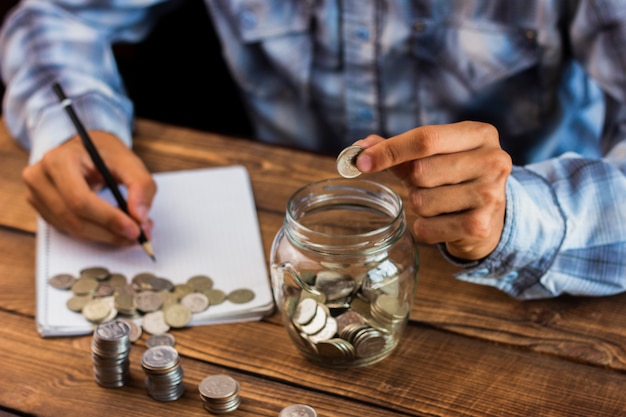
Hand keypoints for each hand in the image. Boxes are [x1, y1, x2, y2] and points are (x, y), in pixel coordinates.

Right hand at [22, 131, 156, 244]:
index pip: (80, 200)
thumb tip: (139, 217)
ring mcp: (37, 195)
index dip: (109, 218)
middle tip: (139, 235)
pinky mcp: (42, 209)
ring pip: (73, 229)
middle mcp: (40, 178)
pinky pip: (70, 230)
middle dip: (110, 232)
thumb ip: (141, 186)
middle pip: (75, 219)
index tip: (135, 230)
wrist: (86, 150)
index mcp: (59, 160)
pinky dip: (96, 234)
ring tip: (131, 231)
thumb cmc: (106, 154)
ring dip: (106, 236)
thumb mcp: (130, 162)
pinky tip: (114, 228)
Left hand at [354, 121, 511, 260]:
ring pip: (422, 201)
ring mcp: (489, 195)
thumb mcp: (434, 156)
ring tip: (440, 204)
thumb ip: (398, 149)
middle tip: (428, 185)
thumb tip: (359, 149)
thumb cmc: (454, 179)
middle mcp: (492, 161)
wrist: (490, 218)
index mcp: (480, 134)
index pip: (426, 138)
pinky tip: (444, 223)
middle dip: (412, 181)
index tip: (361, 161)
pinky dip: (424, 228)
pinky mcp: (480, 227)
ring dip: (419, 206)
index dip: (389, 150)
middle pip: (421, 171)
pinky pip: (426, 228)